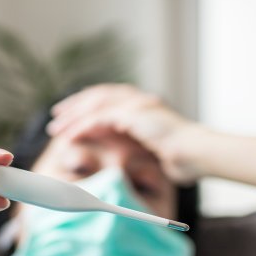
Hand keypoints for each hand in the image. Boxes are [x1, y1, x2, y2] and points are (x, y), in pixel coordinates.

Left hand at [47, 84, 207, 183]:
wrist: (198, 155)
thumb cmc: (184, 159)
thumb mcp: (156, 151)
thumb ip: (140, 148)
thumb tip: (129, 159)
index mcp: (144, 105)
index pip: (110, 97)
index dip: (89, 104)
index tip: (73, 113)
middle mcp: (139, 100)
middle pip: (98, 95)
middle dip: (75, 104)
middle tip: (56, 114)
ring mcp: (137, 104)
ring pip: (95, 103)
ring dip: (73, 114)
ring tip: (56, 126)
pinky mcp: (133, 114)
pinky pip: (99, 118)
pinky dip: (82, 126)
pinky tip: (69, 135)